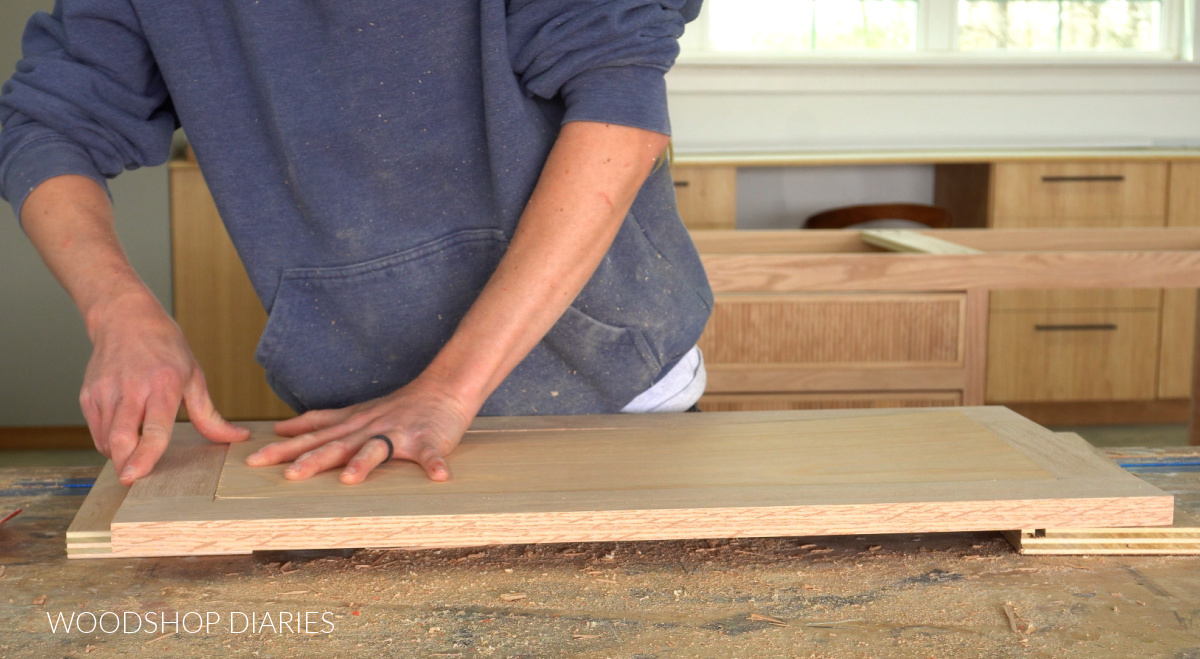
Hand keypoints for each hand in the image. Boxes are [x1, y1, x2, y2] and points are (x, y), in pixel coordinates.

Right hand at [81, 293, 248, 484]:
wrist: (125, 318)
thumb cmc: (165, 349)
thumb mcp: (194, 377)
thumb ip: (210, 415)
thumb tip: (237, 437)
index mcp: (163, 385)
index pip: (154, 428)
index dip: (144, 455)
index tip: (135, 476)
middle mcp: (131, 389)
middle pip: (121, 437)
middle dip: (124, 463)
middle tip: (133, 477)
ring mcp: (105, 391)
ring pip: (106, 438)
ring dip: (119, 454)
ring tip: (134, 452)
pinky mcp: (88, 394)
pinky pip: (96, 430)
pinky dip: (108, 441)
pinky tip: (123, 434)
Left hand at [245, 376, 473, 483]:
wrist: (442, 389)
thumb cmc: (396, 406)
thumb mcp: (353, 411)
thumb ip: (319, 421)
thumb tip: (280, 428)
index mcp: (351, 425)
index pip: (311, 437)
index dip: (283, 448)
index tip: (253, 461)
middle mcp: (369, 429)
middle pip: (336, 446)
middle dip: (312, 460)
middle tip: (289, 476)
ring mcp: (398, 434)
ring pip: (376, 449)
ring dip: (363, 463)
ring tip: (348, 479)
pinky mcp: (428, 440)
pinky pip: (431, 455)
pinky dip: (435, 465)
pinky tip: (440, 477)